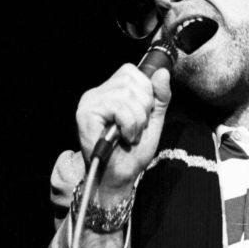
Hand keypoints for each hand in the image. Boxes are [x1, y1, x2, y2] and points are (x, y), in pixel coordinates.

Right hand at [75, 64, 170, 203]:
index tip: (143, 115)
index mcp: (110, 91)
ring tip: (130, 135)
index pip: (132, 71)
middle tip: (137, 128)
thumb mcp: (153, 120)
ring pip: (127, 95)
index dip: (146, 91)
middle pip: (132, 81)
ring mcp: (89, 102)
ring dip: (138, 120)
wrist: (120, 176)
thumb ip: (160, 97)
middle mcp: (97, 93)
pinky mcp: (86, 114)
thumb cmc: (133, 152)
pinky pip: (119, 108)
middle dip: (144, 108)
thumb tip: (162, 72)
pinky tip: (124, 137)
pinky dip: (129, 125)